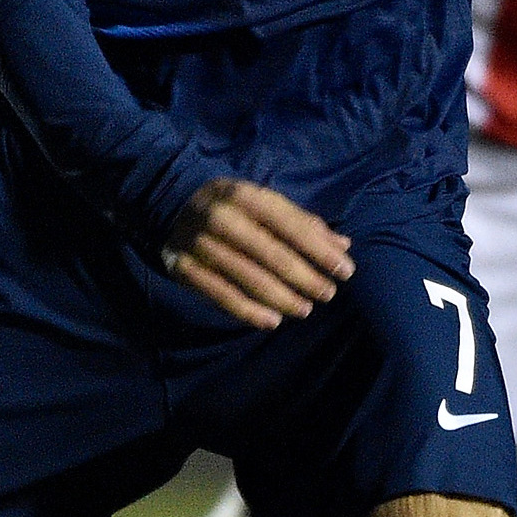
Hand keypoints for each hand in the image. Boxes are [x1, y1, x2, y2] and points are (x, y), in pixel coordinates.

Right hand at [163, 179, 354, 329]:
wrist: (170, 205)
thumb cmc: (233, 206)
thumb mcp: (264, 203)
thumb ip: (303, 223)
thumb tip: (342, 246)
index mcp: (245, 195)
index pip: (290, 225)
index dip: (320, 250)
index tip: (346, 271)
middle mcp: (221, 217)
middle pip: (272, 255)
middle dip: (306, 278)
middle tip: (327, 294)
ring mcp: (200, 244)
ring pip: (249, 278)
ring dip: (283, 298)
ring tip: (305, 310)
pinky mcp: (184, 268)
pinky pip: (221, 295)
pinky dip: (248, 312)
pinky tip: (273, 321)